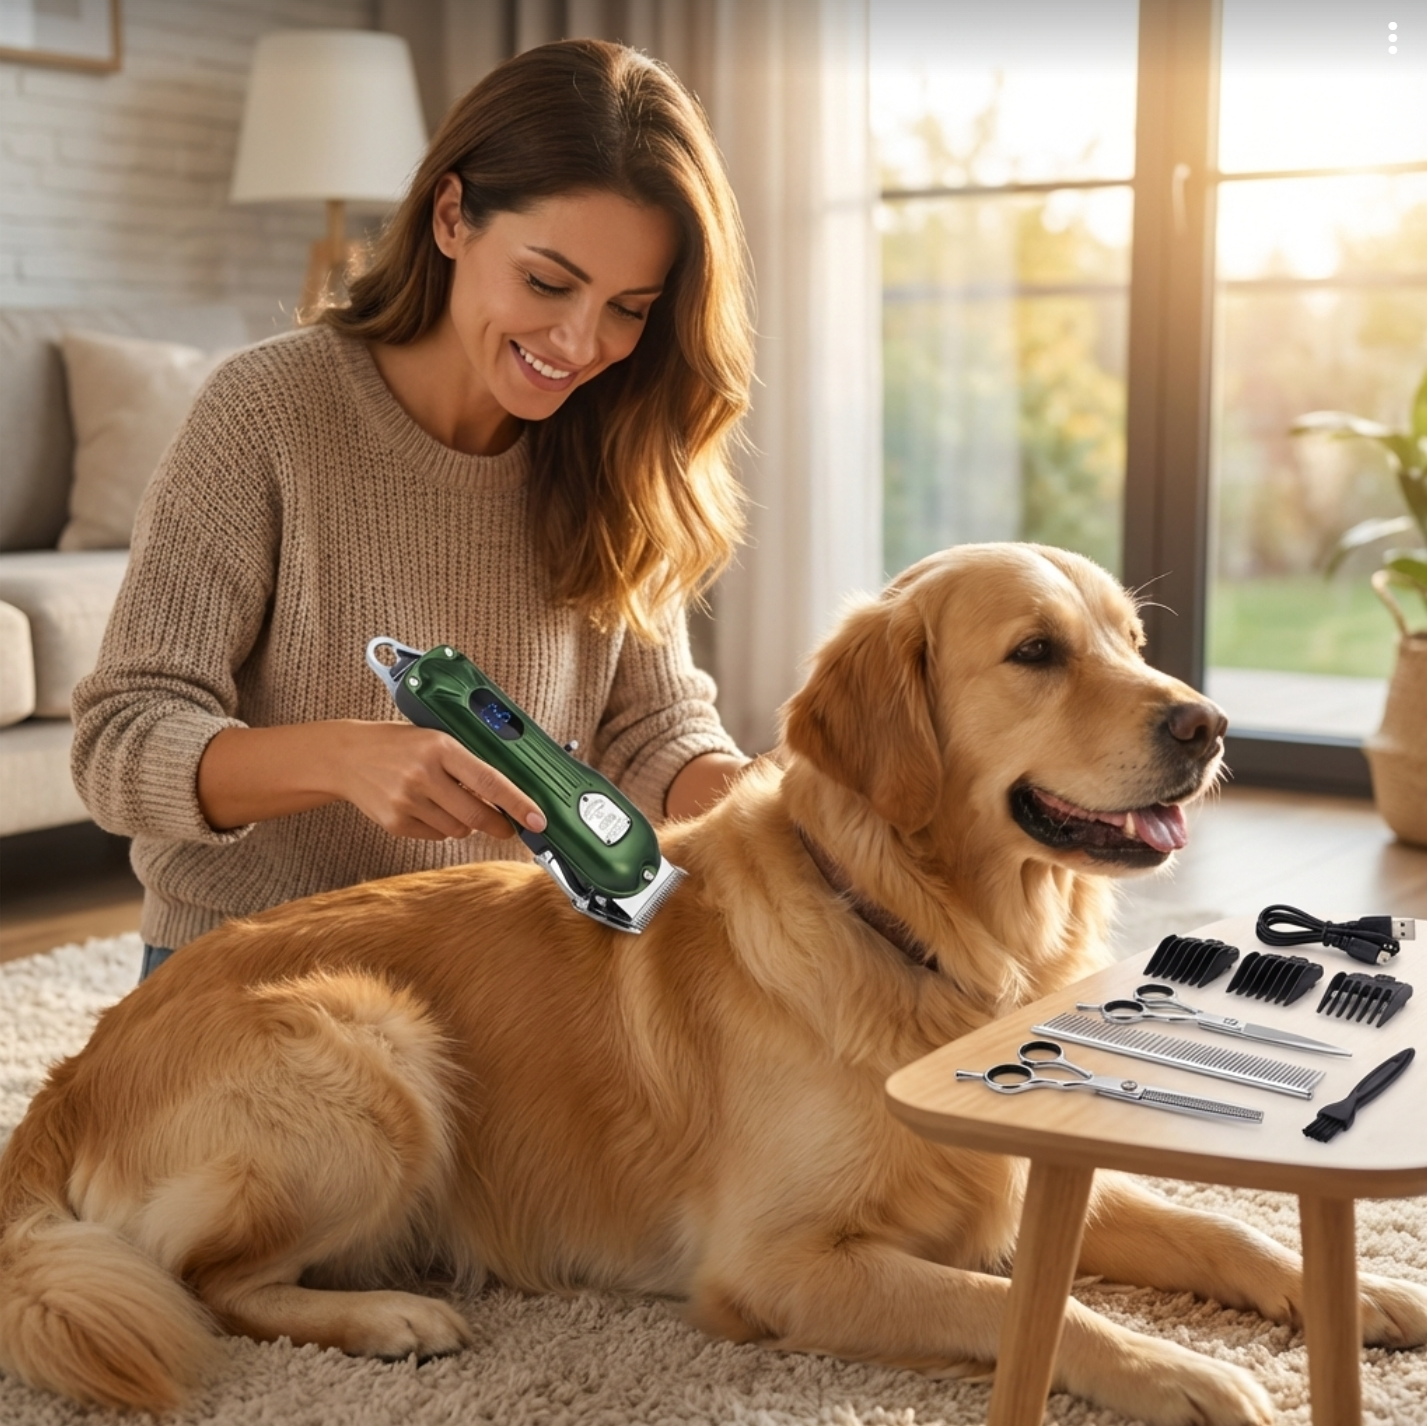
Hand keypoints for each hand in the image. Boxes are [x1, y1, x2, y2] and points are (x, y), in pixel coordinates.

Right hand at [197, 721, 546, 840]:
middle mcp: (423, 774)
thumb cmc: (398, 744)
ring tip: (451, 803)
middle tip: (508, 826)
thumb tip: (503, 795)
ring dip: (466, 824)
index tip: (537, 819)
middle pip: (476, 816)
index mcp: (439, 746)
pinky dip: (441, 827)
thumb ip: (466, 764)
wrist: (345, 757)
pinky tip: (428, 808)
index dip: (518, 803)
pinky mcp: (395, 822)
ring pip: (457, 829)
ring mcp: (407, 801)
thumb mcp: (434, 739)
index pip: (490, 780)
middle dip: (498, 825)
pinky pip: (435, 836)